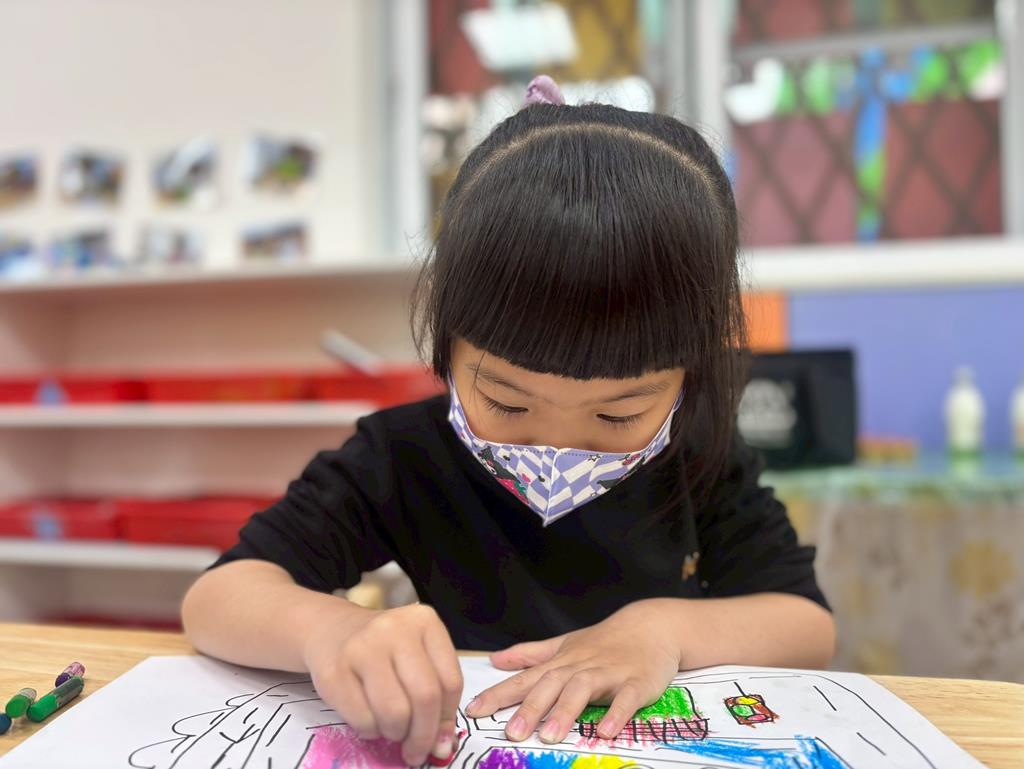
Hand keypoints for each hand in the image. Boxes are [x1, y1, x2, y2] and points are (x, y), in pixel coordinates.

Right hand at [302, 602, 463, 765]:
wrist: (332, 630)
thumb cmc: (384, 649)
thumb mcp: (417, 658)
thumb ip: (436, 696)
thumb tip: (443, 747)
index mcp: (425, 622)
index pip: (450, 682)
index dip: (447, 718)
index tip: (441, 738)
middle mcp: (395, 629)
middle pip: (425, 697)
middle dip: (424, 735)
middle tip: (416, 751)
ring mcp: (363, 648)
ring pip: (395, 712)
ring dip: (396, 733)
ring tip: (392, 729)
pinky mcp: (334, 672)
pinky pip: (364, 720)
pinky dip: (371, 732)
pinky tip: (370, 721)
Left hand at [465, 599, 682, 743]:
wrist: (652, 626)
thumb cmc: (605, 641)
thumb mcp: (565, 644)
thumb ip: (530, 654)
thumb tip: (495, 659)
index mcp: (562, 662)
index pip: (525, 678)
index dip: (499, 694)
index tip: (474, 711)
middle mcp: (581, 666)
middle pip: (551, 684)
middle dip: (531, 708)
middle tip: (512, 733)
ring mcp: (609, 673)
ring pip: (584, 689)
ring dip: (566, 711)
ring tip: (550, 735)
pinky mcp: (637, 683)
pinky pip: (626, 699)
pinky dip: (616, 714)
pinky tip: (606, 731)